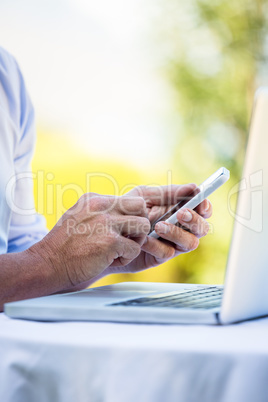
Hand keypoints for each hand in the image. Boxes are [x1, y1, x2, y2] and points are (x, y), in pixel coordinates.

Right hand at [28, 193, 150, 289]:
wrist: (48, 264)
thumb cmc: (64, 245)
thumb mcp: (79, 216)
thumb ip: (99, 211)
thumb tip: (122, 212)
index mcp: (95, 199)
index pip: (128, 200)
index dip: (129, 217)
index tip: (118, 231)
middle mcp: (102, 206)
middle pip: (141, 206)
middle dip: (138, 224)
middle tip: (127, 238)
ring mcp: (106, 223)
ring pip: (143, 226)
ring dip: (135, 241)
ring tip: (119, 250)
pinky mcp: (111, 241)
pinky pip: (135, 249)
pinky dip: (126, 258)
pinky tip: (109, 260)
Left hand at [104, 184, 211, 274]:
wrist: (107, 232)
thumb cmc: (128, 210)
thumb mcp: (145, 196)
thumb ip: (168, 192)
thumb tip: (193, 187)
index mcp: (180, 210)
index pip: (202, 210)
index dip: (206, 206)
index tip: (200, 203)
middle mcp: (180, 228)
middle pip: (202, 228)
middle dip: (194, 220)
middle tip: (181, 214)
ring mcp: (172, 243)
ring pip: (190, 243)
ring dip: (177, 233)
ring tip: (159, 226)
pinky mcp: (160, 257)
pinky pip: (168, 253)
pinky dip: (157, 245)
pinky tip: (144, 240)